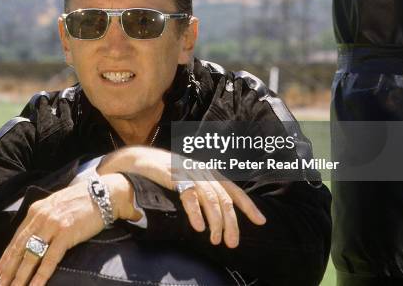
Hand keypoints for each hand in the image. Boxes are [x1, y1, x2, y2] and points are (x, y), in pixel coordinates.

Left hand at [0, 174, 131, 285]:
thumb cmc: (83, 200)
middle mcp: (41, 217)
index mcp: (37, 210)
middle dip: (8, 270)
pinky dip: (40, 275)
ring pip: (31, 256)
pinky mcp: (65, 234)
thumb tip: (35, 235)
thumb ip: (44, 217)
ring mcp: (52, 225)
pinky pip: (49, 259)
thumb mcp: (57, 205)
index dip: (7, 256)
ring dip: (20, 276)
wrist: (104, 194)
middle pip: (20, 248)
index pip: (17, 237)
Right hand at [97, 147, 265, 247]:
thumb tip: (219, 213)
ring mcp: (189, 173)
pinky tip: (198, 227)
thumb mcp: (190, 178)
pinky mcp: (174, 177)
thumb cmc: (166, 172)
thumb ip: (204, 190)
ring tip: (216, 240)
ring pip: (210, 199)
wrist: (141, 159)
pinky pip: (189, 196)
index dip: (248, 206)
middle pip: (224, 199)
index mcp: (210, 172)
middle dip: (231, 223)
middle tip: (232, 243)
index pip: (234, 190)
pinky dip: (195, 213)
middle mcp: (203, 172)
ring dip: (215, 222)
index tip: (261, 221)